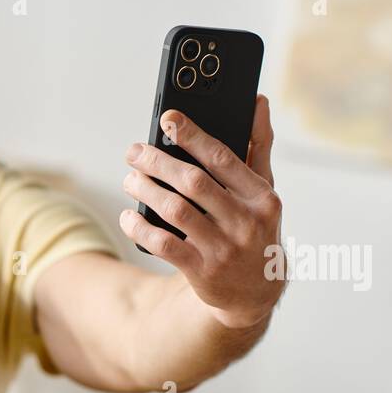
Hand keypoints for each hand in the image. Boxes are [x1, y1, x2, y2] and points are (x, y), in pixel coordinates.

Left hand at [119, 94, 284, 329]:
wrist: (255, 291)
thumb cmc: (255, 228)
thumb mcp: (263, 191)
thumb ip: (259, 146)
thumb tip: (257, 101)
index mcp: (262, 196)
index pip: (223, 158)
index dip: (192, 136)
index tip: (167, 119)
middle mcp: (246, 222)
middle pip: (194, 183)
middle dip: (158, 163)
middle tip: (134, 152)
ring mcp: (225, 249)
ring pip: (176, 212)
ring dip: (146, 191)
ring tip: (130, 180)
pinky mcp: (203, 272)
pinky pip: (164, 245)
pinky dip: (141, 229)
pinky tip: (128, 217)